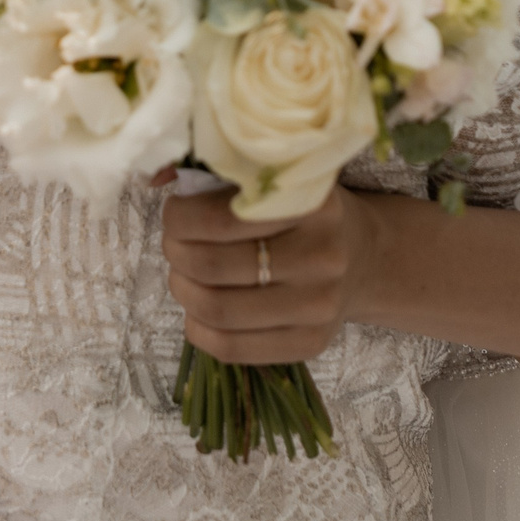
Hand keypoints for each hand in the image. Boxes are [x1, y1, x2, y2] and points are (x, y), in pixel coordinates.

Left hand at [161, 184, 364, 364]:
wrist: (363, 257)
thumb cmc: (304, 212)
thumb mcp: (277, 179)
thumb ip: (221, 172)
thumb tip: (156, 176)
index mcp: (312, 204)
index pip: (223, 219)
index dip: (181, 218)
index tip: (175, 212)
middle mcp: (323, 256)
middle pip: (212, 266)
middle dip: (176, 253)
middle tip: (173, 243)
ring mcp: (320, 305)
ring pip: (217, 309)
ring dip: (182, 290)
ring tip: (183, 274)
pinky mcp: (311, 343)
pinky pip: (232, 348)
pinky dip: (198, 330)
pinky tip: (197, 311)